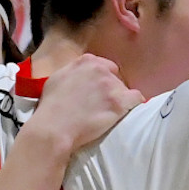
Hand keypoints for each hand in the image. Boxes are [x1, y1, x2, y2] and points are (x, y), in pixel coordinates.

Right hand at [25, 54, 143, 152]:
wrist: (54, 127)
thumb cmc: (51, 107)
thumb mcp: (58, 79)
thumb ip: (74, 72)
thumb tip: (81, 75)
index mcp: (86, 61)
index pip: (105, 67)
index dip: (103, 81)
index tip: (99, 92)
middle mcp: (101, 70)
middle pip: (115, 78)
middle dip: (111, 90)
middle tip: (103, 105)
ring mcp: (111, 86)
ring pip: (125, 90)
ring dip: (119, 101)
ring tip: (108, 114)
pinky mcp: (119, 103)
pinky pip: (137, 99)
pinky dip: (134, 105)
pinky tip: (128, 113)